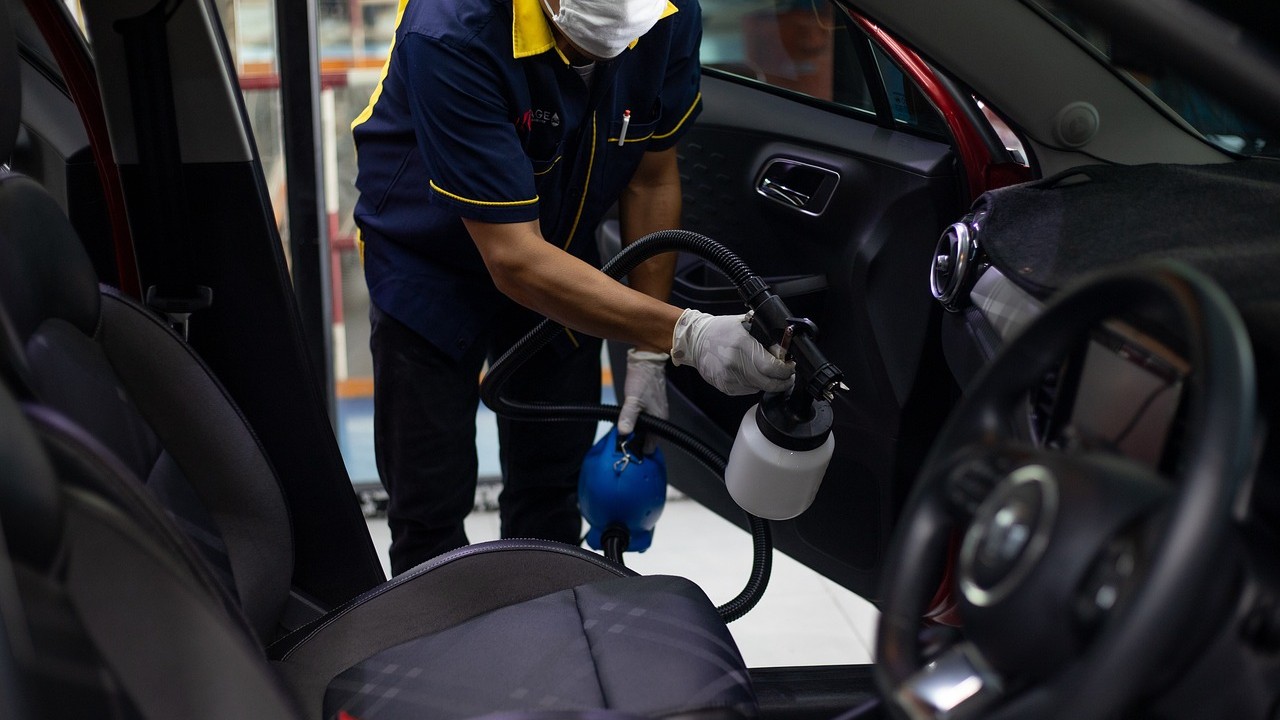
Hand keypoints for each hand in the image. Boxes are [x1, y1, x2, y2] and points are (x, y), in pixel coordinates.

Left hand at [617, 349, 668, 453]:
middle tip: (622, 441)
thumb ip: (628, 417)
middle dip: (637, 441)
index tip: (627, 449)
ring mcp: (656, 411)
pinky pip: (645, 420)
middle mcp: (660, 417)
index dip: (640, 450)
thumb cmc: (642, 379)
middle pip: (648, 438)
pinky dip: (637, 423)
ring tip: (623, 432)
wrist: (646, 361)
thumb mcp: (632, 400)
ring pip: (646, 429)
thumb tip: (624, 433)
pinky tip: (627, 420)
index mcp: (659, 419)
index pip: (651, 446)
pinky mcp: (651, 405)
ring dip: (636, 432)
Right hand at [669, 309, 794, 395]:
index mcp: (742, 344)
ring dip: (768, 382)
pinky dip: (754, 384)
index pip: (771, 366)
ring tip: (769, 373)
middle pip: (768, 383)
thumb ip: (765, 335)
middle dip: (783, 381)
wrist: (695, 341)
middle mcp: (734, 363)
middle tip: (788, 376)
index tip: (790, 367)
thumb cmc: (720, 330)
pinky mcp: (725, 387)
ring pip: (759, 388)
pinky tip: (752, 374)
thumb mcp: (744, 323)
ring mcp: (729, 377)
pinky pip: (748, 390)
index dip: (785, 370)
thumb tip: (784, 349)